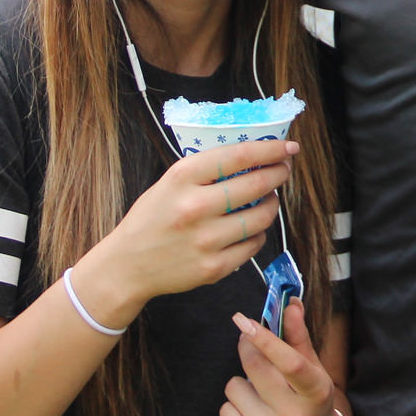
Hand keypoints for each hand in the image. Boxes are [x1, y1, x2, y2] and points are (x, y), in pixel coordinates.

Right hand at [85, 140, 295, 314]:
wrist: (127, 266)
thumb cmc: (152, 218)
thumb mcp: (170, 182)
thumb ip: (207, 170)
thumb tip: (255, 156)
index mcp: (182, 178)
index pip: (239, 156)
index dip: (270, 150)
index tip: (288, 148)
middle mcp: (195, 207)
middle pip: (256, 185)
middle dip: (278, 174)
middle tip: (282, 171)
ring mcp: (205, 240)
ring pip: (261, 217)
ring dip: (271, 204)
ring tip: (267, 199)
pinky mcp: (214, 267)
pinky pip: (253, 244)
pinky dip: (258, 233)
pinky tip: (251, 227)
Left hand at [222, 298, 344, 415]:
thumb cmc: (312, 405)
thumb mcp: (314, 372)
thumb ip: (299, 338)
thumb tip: (291, 305)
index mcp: (316, 393)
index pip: (290, 362)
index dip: (266, 339)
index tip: (244, 320)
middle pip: (256, 367)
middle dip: (248, 348)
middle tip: (250, 342)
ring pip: (234, 386)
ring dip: (242, 383)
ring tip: (260, 394)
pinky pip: (225, 410)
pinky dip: (235, 406)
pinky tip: (252, 413)